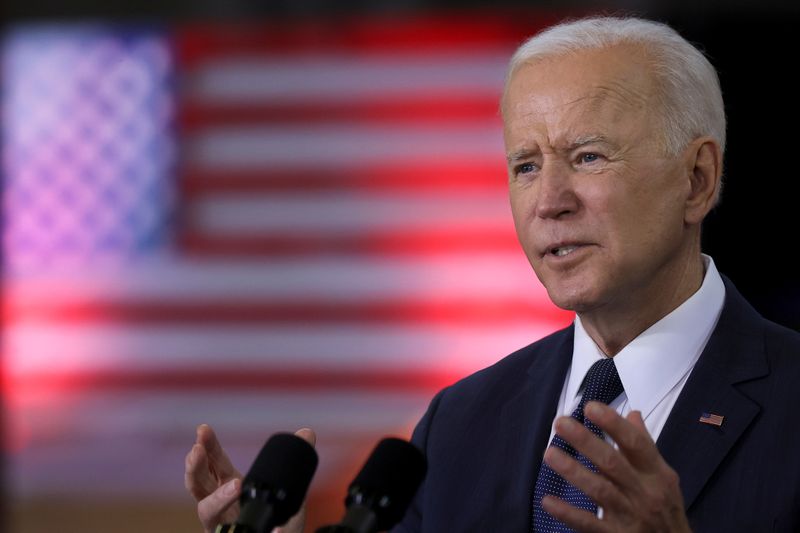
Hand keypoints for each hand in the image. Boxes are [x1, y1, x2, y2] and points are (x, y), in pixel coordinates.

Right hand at [185, 424, 315, 532]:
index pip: (213, 462)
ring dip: (217, 498)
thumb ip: (294, 459)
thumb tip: (307, 433)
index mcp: (228, 485)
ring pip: (207, 511)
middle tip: (197, 450)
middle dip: (196, 466)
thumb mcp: (287, 485)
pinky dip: (259, 530)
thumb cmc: (279, 517)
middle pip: (198, 483)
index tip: (204, 429)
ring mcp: (221, 524)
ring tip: (236, 485)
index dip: (208, 446)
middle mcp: (218, 504)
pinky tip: (274, 527)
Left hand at [541, 401, 690, 532]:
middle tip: (561, 423)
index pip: (635, 443)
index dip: (613, 423)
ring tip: (550, 454)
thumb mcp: (663, 477)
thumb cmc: (666, 510)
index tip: (590, 407)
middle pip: (613, 463)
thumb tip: (633, 414)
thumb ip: (644, 446)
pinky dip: (568, 513)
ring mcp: (630, 516)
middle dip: (586, 441)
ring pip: (600, 490)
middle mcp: (644, 492)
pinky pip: (589, 524)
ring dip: (573, 471)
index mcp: (656, 474)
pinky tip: (548, 501)